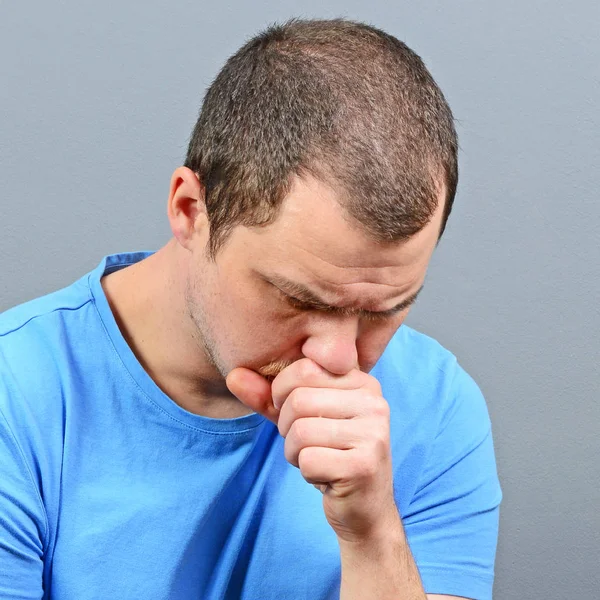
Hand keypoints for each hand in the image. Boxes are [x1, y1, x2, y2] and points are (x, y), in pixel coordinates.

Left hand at [226, 358, 400, 543]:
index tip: (297, 416)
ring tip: (318, 459)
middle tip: (309, 444)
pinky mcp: (364, 465)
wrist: (365, 510)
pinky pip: (308, 460)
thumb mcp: (297, 419)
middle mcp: (374, 402)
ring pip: (300, 431)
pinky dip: (306, 472)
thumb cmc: (330, 455)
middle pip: (298, 401)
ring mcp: (373, 433)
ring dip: (295, 452)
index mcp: (362, 381)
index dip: (283, 395)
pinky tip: (327, 476)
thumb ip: (267, 396)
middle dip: (288, 428)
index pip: (303, 369)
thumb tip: (233, 375)